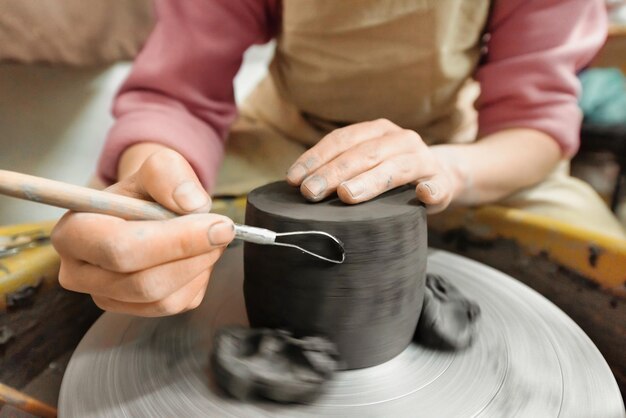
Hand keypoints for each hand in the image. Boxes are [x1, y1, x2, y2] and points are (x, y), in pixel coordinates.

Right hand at [52, 148, 234, 316]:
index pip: (121, 248)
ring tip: (211, 238)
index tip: (219, 225)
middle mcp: (79, 273)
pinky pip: (177, 305)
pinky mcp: (134, 310)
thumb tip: (190, 204)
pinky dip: (199, 279)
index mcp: (72, 234)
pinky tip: (198, 254)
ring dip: (200, 267)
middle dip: (193, 256)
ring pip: (164, 300)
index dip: (177, 240)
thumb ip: (168, 174)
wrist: (146, 209)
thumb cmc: (146, 189)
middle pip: (143, 283)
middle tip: (223, 230)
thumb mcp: (157, 167)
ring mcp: (106, 296)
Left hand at [286, 119, 455, 212]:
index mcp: (378, 131)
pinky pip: (437, 187)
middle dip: (333, 173)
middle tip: (310, 193)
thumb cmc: (390, 174)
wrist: (439, 177)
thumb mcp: (365, 163)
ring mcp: (424, 161)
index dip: (316, 158)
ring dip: (370, 182)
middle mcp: (401, 140)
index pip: (342, 140)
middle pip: (364, 154)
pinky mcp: (442, 184)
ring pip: (395, 169)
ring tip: (347, 195)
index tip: (293, 179)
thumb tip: (298, 184)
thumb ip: (339, 167)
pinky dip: (430, 190)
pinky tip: (423, 194)